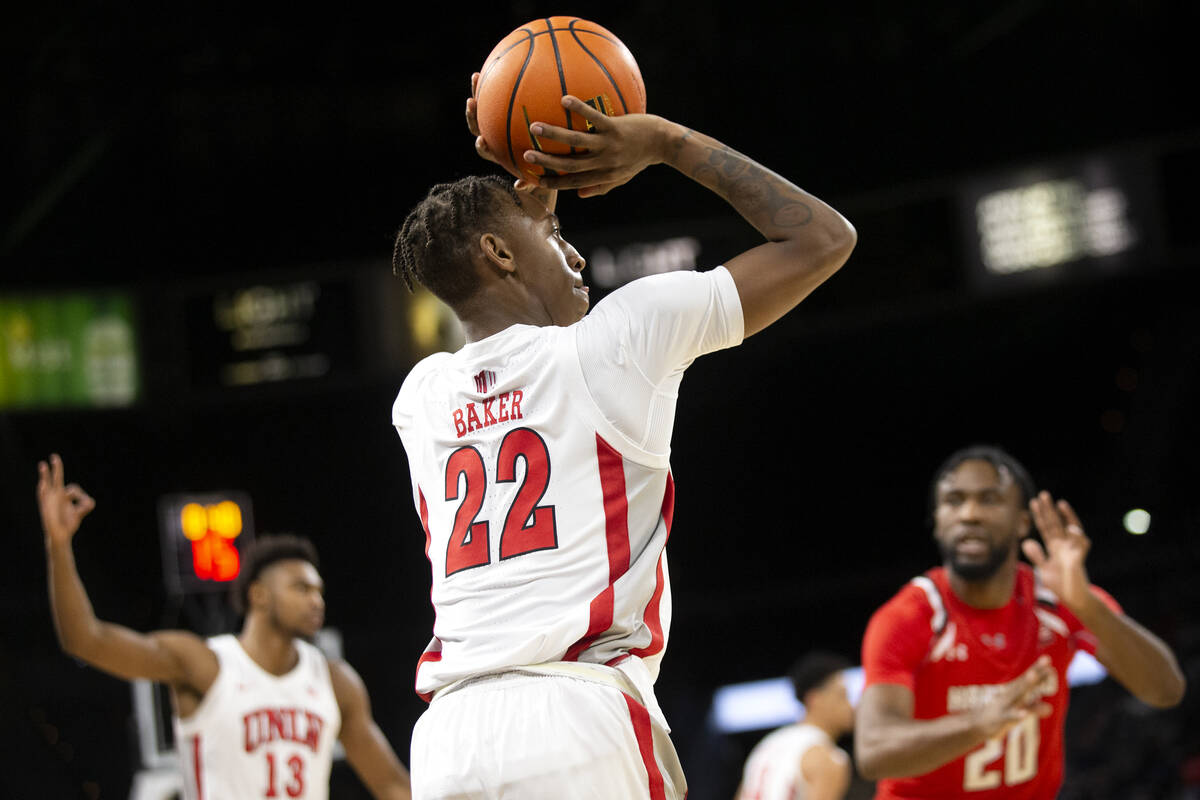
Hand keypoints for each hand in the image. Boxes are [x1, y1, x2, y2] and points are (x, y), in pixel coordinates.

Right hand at [36, 454, 94, 546]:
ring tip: (43, 465)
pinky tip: (43, 484)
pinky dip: (43, 490)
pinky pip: (43, 498)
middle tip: (55, 456)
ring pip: (46, 485)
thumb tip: (89, 502)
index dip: (80, 496)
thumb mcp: (81, 511)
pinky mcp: (45, 508)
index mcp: (64, 496)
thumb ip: (87, 505)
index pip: (73, 488)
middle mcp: (55, 496)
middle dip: (56, 468)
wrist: (60, 536)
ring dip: (45, 475)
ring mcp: (49, 501)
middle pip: (56, 479)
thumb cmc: (69, 523)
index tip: (84, 504)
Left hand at [466, 72, 553, 204]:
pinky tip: (506, 62)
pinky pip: (501, 92)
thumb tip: (518, 188)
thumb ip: (530, 182)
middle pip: (478, 126)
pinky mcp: (507, 107)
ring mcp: (500, 121)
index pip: (486, 150)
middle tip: (472, 104)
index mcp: (502, 152)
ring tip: (476, 76)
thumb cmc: (550, 171)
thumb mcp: (540, 179)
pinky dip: (499, 80)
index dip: (482, 146)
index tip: (481, 142)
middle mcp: (498, 136)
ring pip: (484, 107)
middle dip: (472, 116)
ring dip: (478, 92)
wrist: (548, 160)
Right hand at [522, 96, 667, 197]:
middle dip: (547, 160)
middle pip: (570, 164)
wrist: (663, 143)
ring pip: (577, 142)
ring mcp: (609, 145)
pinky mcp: (616, 127)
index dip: (553, 182)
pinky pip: (594, 118)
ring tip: (535, 126)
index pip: (573, 182)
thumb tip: (579, 194)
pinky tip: (564, 99)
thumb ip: (601, 186)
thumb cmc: (641, 158)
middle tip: (526, 154)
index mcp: (603, 175)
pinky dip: (579, 109)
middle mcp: (604, 163)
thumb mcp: (622, 177)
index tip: (534, 180)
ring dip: (554, 134)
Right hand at [975, 655, 1054, 737]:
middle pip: (1024, 681)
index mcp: (1014, 692)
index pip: (1028, 679)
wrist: (975, 725)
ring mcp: (1004, 705)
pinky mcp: (1000, 718)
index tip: (1047, 658)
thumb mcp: (1017, 712)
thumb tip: (1050, 708)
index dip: (1038, 670)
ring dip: (1025, 684)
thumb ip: (1033, 708)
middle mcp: (1009, 695)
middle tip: (1046, 659)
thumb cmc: (998, 716)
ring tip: (1034, 675)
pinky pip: (1009, 716)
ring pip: (1017, 694)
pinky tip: (1024, 714)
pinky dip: (1016, 714)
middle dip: (1035, 671)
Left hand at [1024, 491, 1092, 612]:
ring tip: (1060, 504)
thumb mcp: (1044, 569)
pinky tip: (1071, 528)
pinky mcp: (1079, 560)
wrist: (1074, 599)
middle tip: (1043, 494)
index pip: (1046, 528)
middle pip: (1056, 524)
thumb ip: (1036, 555)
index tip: (1033, 502)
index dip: (1040, 515)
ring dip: (1067, 517)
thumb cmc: (1061, 584)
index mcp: (1055, 547)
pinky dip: (1077, 536)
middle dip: (1050, 510)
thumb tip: (1026, 541)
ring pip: (1071, 530)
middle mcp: (1064, 546)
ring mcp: (1072, 551)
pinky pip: (1081, 545)